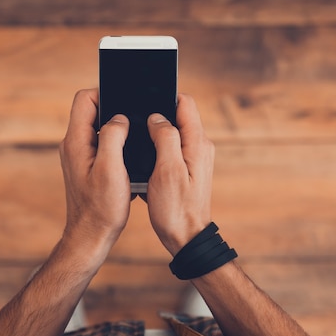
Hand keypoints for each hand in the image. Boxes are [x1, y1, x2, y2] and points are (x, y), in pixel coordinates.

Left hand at [59, 89, 130, 248]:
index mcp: (76, 141)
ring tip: (133, 142)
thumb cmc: (101, 208)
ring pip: (99, 129)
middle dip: (115, 110)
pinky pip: (103, 146)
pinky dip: (117, 147)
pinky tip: (129, 161)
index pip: (85, 99)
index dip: (106, 92)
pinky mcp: (87, 167)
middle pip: (93, 111)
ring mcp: (80, 157)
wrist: (91, 237)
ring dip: (118, 130)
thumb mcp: (111, 169)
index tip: (126, 100)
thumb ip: (113, 136)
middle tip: (135, 121)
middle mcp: (74, 145)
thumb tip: (120, 118)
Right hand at [146, 94, 214, 254]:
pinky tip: (145, 161)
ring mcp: (193, 158)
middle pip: (177, 115)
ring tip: (140, 143)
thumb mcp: (167, 171)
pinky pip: (170, 149)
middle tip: (136, 125)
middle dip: (156, 115)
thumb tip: (156, 117)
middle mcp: (199, 147)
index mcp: (197, 143)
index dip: (163, 97)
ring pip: (172, 132)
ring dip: (155, 134)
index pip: (184, 103)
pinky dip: (156, 150)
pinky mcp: (186, 169)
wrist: (186, 238)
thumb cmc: (176, 210)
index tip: (143, 102)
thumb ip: (165, 138)